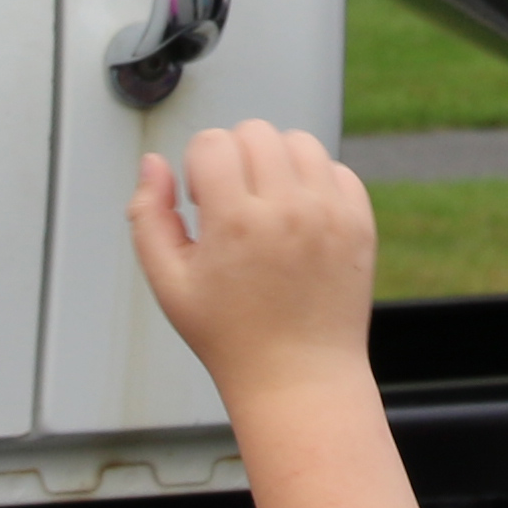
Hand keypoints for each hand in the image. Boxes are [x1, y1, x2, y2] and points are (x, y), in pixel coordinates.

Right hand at [130, 123, 379, 394]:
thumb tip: (152, 164)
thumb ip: (148, 216)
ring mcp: (330, 215)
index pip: (212, 142)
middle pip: (255, 133)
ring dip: (276, 162)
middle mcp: (288, 211)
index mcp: (236, 222)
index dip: (198, 167)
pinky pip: (337, 169)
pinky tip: (298, 217)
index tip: (204, 204)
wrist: (298, 375)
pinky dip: (315, 182)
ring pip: (299, 142)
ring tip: (267, 205)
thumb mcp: (169, 283)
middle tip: (233, 206)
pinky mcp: (359, 224)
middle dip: (234, 159)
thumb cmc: (231, 336)